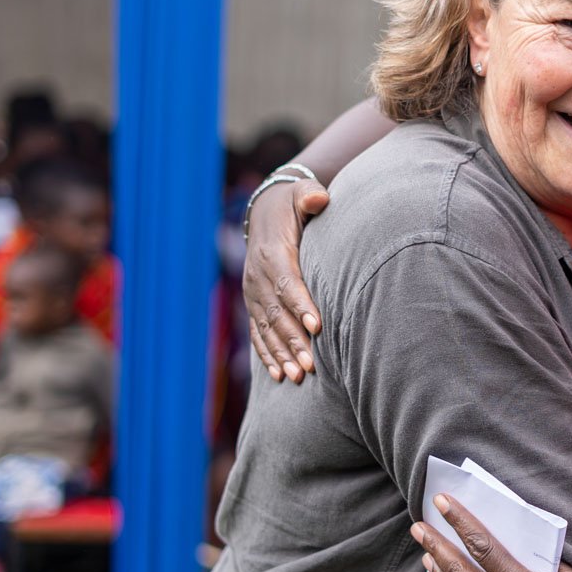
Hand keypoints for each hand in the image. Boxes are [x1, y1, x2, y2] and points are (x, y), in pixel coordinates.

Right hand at [243, 178, 328, 383]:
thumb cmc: (292, 205)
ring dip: (282, 353)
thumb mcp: (300, 195)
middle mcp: (257, 276)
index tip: (317, 326)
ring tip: (299, 377)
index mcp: (272, 253)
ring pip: (267, 328)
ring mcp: (253, 293)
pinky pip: (258, 332)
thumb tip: (318, 197)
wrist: (264, 212)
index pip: (287, 282)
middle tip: (311, 366)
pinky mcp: (254, 303)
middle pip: (277, 313)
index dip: (301, 304)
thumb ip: (309, 196)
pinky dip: (267, 354)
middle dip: (294, 340)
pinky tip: (280, 375)